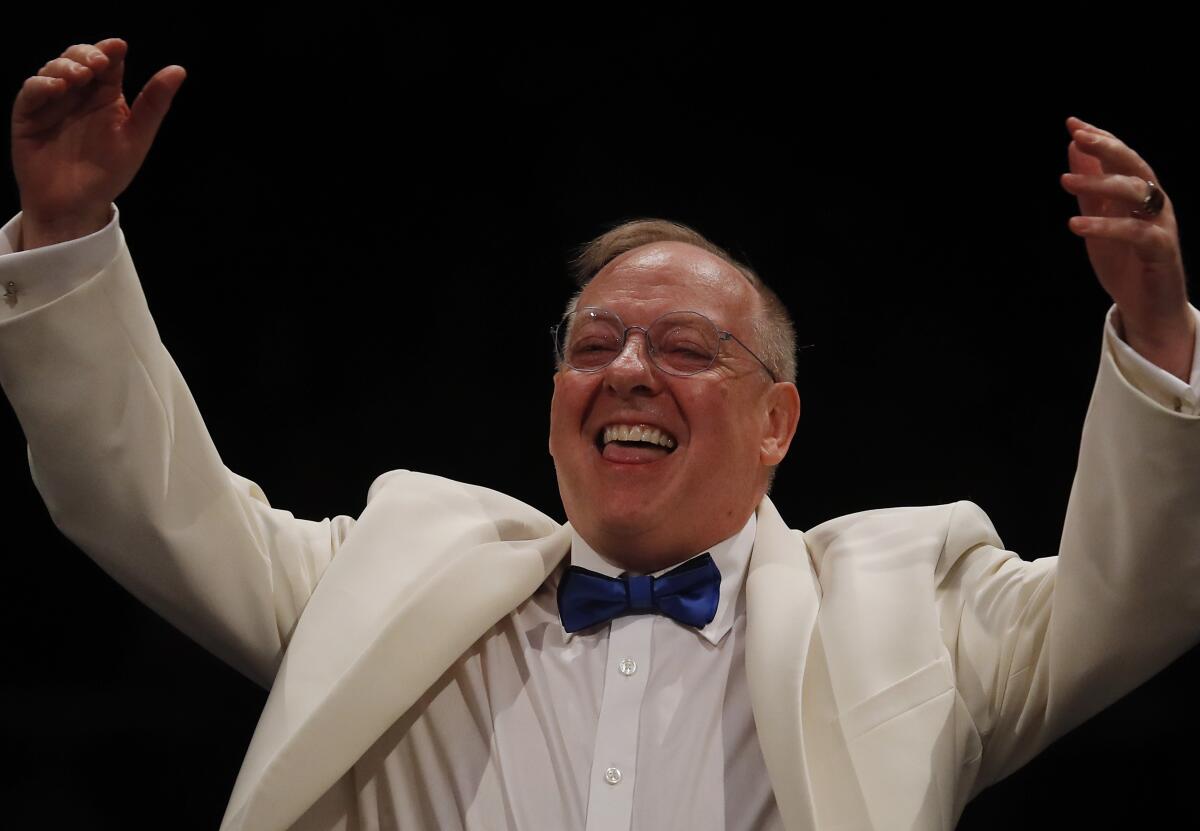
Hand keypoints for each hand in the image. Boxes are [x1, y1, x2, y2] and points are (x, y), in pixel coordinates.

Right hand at [10, 38, 185, 248]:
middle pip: (78, 58)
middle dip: (86, 54)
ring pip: (53, 69)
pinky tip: (57, 88)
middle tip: (98, 64)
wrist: (76, 205)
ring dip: (65, 66)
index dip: (111, 50)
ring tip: (80, 77)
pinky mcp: (28, 114)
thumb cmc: (108, 173)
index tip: (119, 47)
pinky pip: (31, 91)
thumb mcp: (137, 137)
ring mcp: (52, 102)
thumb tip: (178, 69)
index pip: (109, 62)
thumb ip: (154, 104)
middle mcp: (79, 95)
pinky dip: (42, 84)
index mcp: (106, 97)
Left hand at [1060, 116, 1194, 381]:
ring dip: (1101, 184)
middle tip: (1078, 138)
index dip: (1101, 139)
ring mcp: (1161, 227)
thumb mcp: (1098, 220)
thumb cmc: (1125, 264)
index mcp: (1141, 195)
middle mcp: (1155, 205)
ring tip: (1064, 182)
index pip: (1123, 158)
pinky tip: (1076, 225)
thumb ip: (1088, 188)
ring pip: (1138, 194)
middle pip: (1136, 167)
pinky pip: (1135, 234)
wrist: (1147, 309)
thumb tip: (1074, 149)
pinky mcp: (1160, 253)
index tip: (1073, 124)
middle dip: (1108, 149)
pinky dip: (1106, 227)